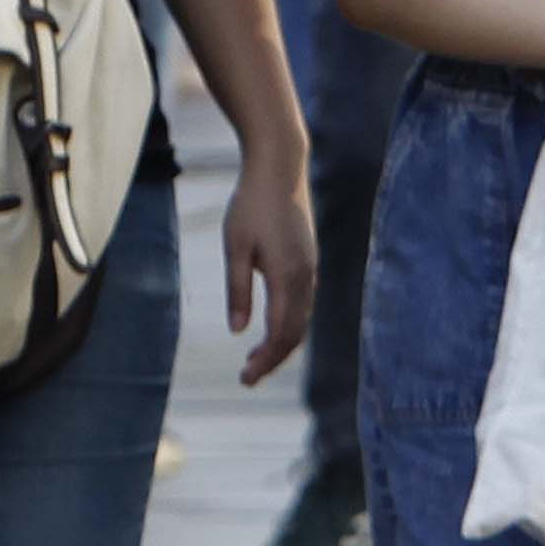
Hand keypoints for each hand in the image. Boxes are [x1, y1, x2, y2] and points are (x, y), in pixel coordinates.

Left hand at [220, 143, 316, 384]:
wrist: (280, 166)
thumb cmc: (251, 203)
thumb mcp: (234, 246)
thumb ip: (238, 289)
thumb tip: (238, 331)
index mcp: (287, 276)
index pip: (281, 333)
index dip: (265, 360)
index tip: (245, 379)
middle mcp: (305, 277)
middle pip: (295, 333)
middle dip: (273, 359)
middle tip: (247, 378)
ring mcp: (310, 269)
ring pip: (302, 319)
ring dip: (281, 342)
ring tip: (256, 357)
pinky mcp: (308, 260)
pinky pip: (304, 303)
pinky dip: (290, 323)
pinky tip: (272, 325)